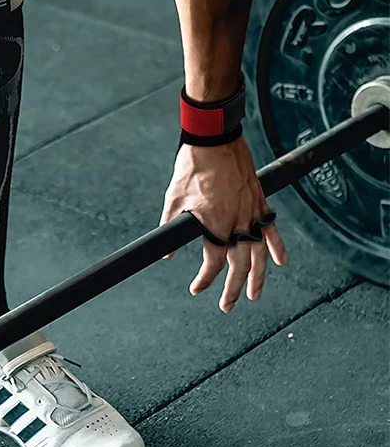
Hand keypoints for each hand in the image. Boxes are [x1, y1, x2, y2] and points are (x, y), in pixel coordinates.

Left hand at [160, 136, 287, 310]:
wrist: (214, 140)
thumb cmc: (191, 168)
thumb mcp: (173, 201)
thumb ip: (170, 230)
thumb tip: (165, 254)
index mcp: (213, 226)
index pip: (212, 264)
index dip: (205, 280)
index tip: (196, 289)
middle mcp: (236, 223)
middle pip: (239, 265)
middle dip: (233, 289)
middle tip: (227, 306)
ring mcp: (251, 213)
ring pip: (259, 253)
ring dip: (258, 276)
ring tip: (254, 294)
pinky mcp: (260, 202)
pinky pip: (272, 229)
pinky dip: (277, 246)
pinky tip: (281, 262)